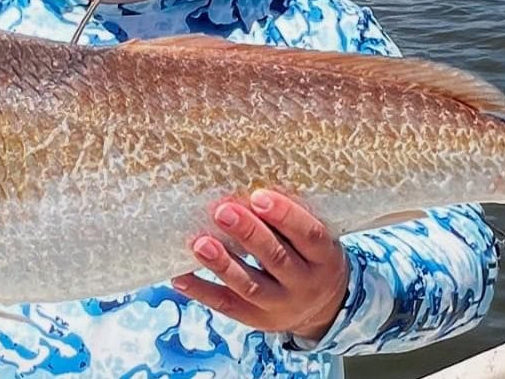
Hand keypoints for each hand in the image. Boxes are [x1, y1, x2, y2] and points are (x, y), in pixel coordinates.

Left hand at [171, 190, 348, 342]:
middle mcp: (305, 284)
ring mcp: (281, 306)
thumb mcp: (314, 240)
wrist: (325, 309)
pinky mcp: (257, 319)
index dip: (285, 215)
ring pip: (250, 286)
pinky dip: (202, 291)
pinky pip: (227, 306)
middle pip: (276, 259)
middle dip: (248, 234)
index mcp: (324, 258)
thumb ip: (290, 220)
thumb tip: (247, 186)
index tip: (258, 196)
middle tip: (222, 212)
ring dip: (222, 264)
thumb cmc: (311, 257)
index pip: (309, 235)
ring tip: (200, 244)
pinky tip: (180, 277)